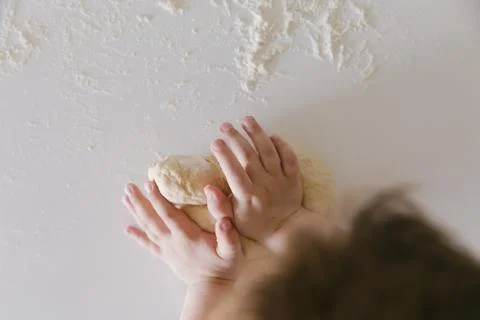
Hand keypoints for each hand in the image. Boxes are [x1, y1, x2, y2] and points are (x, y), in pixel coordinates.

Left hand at [122, 181, 242, 284]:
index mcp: (187, 236)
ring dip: (136, 212)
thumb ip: (228, 234)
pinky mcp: (167, 256)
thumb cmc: (225, 267)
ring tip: (125, 198)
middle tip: (128, 187)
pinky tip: (128, 229)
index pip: (169, 214)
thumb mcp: (232, 250)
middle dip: (140, 202)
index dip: (158, 198)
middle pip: (152, 219)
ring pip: (148, 228)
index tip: (149, 183)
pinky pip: (149, 245)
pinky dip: (138, 236)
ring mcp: (168, 249)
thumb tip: (223, 220)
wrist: (214, 289)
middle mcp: (173, 241)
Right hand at [206, 116, 302, 243]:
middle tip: (225, 126)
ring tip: (246, 120)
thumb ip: (219, 205)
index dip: (224, 155)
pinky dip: (282, 145)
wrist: (286, 232)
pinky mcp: (293, 178)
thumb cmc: (255, 225)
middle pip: (249, 157)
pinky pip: (289, 158)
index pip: (234, 172)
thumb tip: (208, 188)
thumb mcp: (233, 221)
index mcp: (248, 197)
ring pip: (269, 152)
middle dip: (236, 138)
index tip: (215, 141)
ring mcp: (280, 180)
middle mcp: (264, 186)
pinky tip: (271, 135)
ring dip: (257, 134)